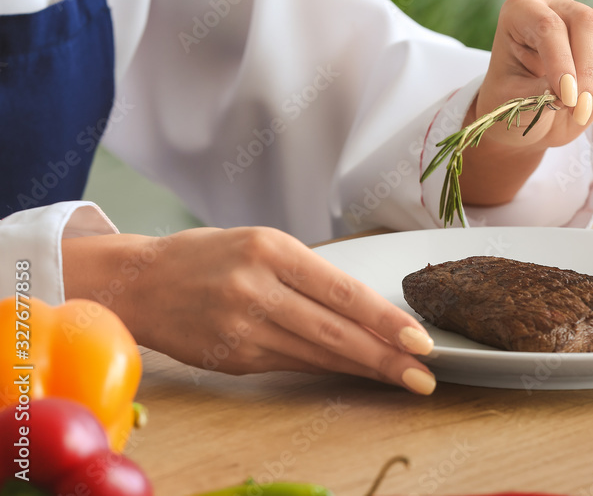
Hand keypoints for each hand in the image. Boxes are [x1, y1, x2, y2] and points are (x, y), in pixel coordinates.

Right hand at [62, 227, 437, 394]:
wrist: (137, 283)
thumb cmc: (205, 256)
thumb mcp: (259, 244)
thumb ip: (307, 275)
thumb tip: (364, 309)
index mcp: (271, 250)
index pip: (343, 291)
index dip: (385, 319)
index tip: (419, 339)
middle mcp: (257, 289)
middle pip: (336, 331)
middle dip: (386, 356)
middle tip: (424, 374)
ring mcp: (243, 328)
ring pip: (318, 354)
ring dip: (364, 370)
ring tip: (403, 380)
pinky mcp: (234, 358)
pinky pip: (293, 366)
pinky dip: (329, 370)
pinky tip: (356, 374)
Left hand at [459, 0, 592, 204]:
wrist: (530, 118)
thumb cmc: (513, 107)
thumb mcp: (513, 105)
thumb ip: (540, 93)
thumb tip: (574, 90)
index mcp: (520, 14)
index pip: (549, 26)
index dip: (563, 62)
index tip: (568, 98)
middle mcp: (554, 7)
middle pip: (587, 20)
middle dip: (590, 69)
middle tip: (581, 108)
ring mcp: (586, 15)